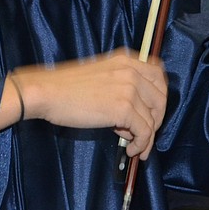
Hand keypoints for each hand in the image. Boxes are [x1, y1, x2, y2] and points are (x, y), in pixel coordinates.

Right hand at [5, 50, 167, 159]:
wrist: (47, 92)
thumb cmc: (65, 86)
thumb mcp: (99, 74)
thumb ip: (120, 84)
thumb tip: (133, 112)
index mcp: (126, 59)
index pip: (158, 74)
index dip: (160, 95)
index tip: (152, 111)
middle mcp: (131, 70)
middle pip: (161, 97)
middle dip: (156, 119)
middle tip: (142, 132)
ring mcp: (129, 89)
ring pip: (153, 118)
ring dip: (146, 136)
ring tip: (132, 144)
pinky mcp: (124, 108)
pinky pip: (144, 132)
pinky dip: (141, 144)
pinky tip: (130, 150)